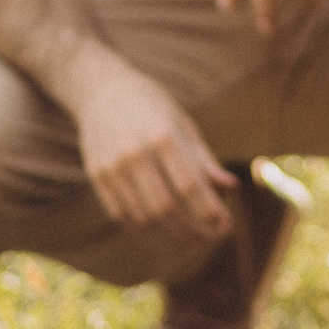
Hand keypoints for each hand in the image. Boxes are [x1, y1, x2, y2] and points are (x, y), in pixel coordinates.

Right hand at [64, 66, 236, 242]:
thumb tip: (231, 187)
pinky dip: (143, 226)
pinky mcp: (97, 175)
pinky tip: (160, 225)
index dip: (209, 211)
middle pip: (166, 208)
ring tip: (189, 232)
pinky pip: (121, 214)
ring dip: (170, 232)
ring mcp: (112, 166)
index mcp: (162, 136)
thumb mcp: (183, 123)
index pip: (189, 186)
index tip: (226, 225)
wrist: (101, 90)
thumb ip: (204, 160)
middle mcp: (135, 153)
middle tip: (211, 238)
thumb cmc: (151, 106)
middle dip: (193, 231)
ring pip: (143, 217)